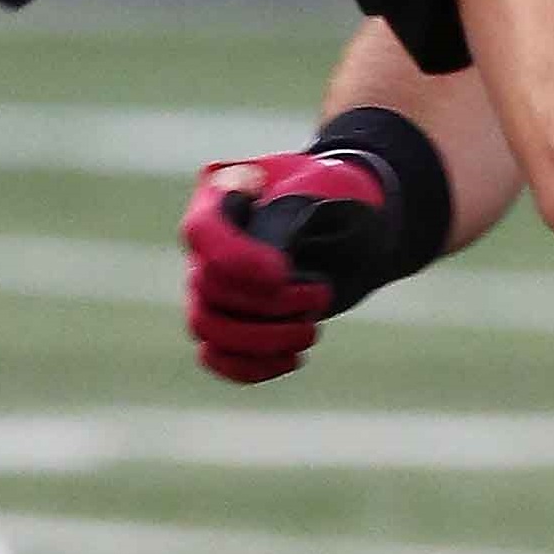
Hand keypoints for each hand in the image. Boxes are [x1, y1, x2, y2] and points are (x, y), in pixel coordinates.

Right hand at [180, 144, 414, 383]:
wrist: (352, 222)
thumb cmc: (336, 195)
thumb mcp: (325, 187)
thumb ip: (293, 215)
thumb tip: (272, 270)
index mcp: (221, 193)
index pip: (202, 231)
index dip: (235, 259)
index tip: (282, 274)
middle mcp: (205, 243)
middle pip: (208, 287)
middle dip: (270, 303)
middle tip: (322, 293)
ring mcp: (208, 286)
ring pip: (208, 327)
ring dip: (263, 339)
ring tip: (310, 332)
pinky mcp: (225, 321)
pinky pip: (216, 356)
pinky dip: (251, 367)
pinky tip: (293, 358)